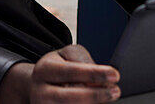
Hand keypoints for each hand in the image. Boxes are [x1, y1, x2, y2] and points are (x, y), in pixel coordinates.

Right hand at [0, 45, 120, 101]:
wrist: (39, 86)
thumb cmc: (57, 68)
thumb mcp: (67, 55)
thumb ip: (84, 62)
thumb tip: (100, 79)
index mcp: (44, 69)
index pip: (70, 71)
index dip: (93, 74)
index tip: (114, 75)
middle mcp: (41, 92)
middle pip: (68, 97)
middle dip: (95, 95)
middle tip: (115, 91)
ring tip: (107, 97)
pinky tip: (97, 103)